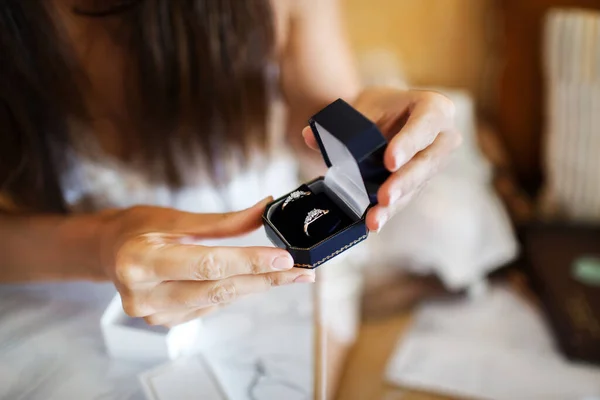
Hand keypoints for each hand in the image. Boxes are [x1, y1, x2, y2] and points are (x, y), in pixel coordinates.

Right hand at [97, 198, 313, 326]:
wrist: (110, 252)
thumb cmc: (139, 228)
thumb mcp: (176, 218)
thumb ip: (223, 222)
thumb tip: (264, 210)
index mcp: (141, 261)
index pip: (208, 264)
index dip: (250, 262)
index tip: (286, 259)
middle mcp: (143, 294)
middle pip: (219, 288)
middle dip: (265, 279)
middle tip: (302, 273)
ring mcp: (152, 314)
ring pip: (218, 300)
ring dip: (254, 286)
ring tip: (285, 274)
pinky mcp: (163, 323)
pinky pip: (209, 307)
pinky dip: (232, 292)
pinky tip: (245, 280)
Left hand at [303, 88, 461, 231]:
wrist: (380, 119)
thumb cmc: (375, 108)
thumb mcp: (360, 109)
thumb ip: (336, 124)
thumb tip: (310, 135)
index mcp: (434, 107)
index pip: (426, 124)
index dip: (409, 143)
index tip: (389, 162)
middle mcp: (442, 137)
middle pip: (426, 162)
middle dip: (403, 182)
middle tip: (383, 197)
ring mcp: (433, 163)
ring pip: (417, 186)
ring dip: (394, 204)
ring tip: (374, 218)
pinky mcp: (420, 184)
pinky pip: (406, 198)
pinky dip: (388, 211)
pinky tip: (374, 222)